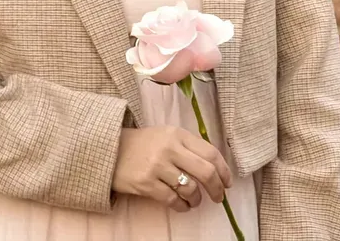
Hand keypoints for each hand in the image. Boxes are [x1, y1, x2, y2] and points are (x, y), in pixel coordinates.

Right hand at [111, 126, 231, 212]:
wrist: (111, 149)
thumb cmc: (144, 143)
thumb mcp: (167, 136)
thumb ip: (188, 147)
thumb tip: (215, 168)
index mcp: (177, 134)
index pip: (210, 152)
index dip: (224, 170)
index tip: (227, 182)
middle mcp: (169, 148)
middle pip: (206, 172)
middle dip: (217, 188)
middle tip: (219, 197)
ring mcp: (158, 166)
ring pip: (190, 188)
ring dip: (197, 199)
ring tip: (194, 200)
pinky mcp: (147, 183)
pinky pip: (173, 200)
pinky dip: (182, 206)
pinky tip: (182, 204)